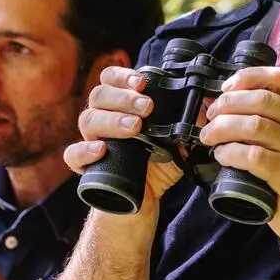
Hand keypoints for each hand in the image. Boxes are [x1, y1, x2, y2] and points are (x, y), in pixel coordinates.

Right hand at [63, 65, 181, 208]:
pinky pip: (72, 155)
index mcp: (120, 108)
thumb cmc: (157, 168)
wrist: (143, 203)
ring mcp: (92, 142)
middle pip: (99, 96)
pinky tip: (100, 150)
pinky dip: (84, 151)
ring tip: (134, 128)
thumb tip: (207, 106)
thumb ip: (191, 125)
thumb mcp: (179, 144)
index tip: (142, 82)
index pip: (110, 80)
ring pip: (87, 120)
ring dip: (111, 119)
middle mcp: (103, 121)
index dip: (122, 76)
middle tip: (147, 108)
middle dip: (123, 97)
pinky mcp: (86, 167)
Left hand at [199, 66, 279, 236]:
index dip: (246, 77)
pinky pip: (253, 156)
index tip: (225, 87)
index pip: (278, 78)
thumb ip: (268, 114)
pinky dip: (230, 152)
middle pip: (261, 100)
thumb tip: (220, 98)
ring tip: (209, 137)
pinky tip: (222, 155)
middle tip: (210, 118)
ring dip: (222, 129)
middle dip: (227, 105)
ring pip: (254, 125)